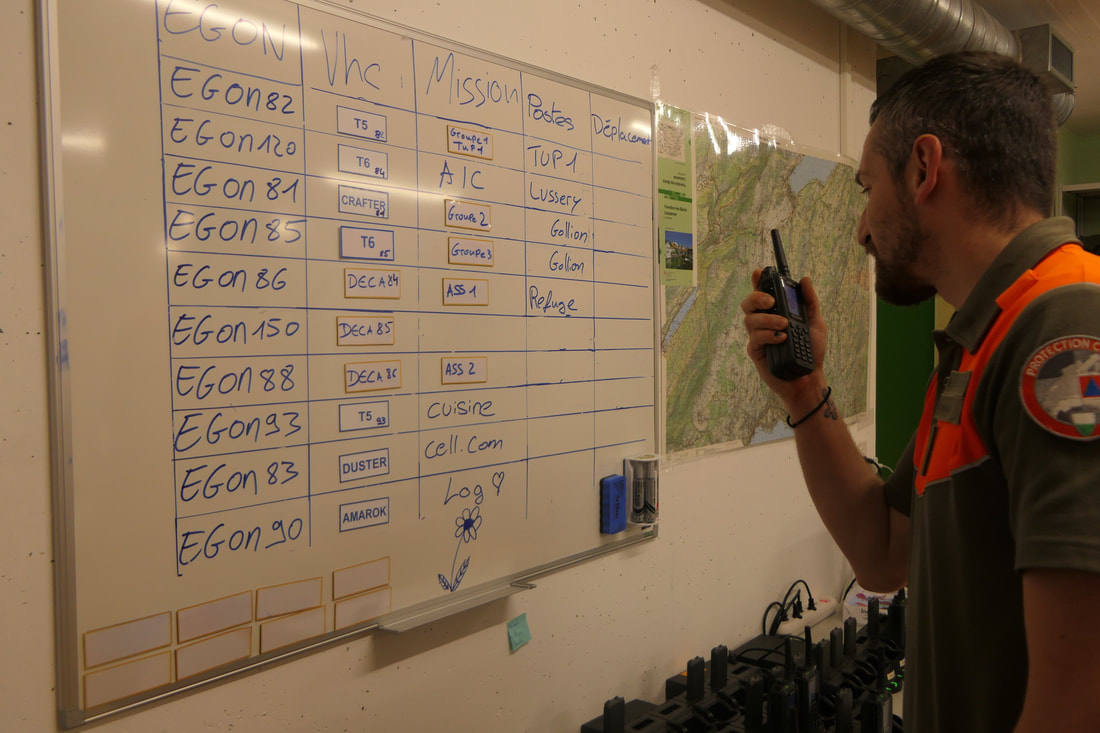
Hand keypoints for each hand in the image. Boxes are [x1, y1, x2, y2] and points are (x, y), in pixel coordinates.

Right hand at [740, 268, 828, 405]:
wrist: (809, 378)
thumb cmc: (812, 351)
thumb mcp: (816, 322)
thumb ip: (810, 301)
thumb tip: (805, 279)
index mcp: (776, 312)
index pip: (762, 293)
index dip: (758, 281)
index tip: (759, 272)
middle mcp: (764, 322)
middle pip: (748, 303)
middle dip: (757, 297)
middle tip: (772, 301)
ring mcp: (758, 336)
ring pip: (750, 320)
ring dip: (767, 319)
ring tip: (784, 325)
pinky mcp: (756, 351)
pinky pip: (754, 338)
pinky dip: (768, 335)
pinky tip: (781, 338)